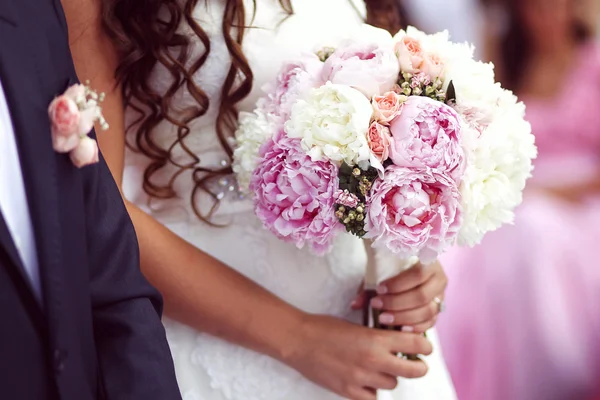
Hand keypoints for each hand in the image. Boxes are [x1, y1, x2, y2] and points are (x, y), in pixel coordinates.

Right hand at [284, 314, 431, 399]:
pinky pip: (372, 398)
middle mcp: (373, 360)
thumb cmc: (324, 327)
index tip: (425, 348)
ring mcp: (361, 378)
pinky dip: (372, 391)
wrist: (298, 340)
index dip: (424, 347)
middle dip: (418, 367)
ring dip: (390, 377)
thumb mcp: (357, 325)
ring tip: (379, 369)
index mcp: (375, 339)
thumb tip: (397, 341)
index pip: (415, 345)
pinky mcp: (349, 392)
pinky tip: (365, 381)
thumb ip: (378, 336)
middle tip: (416, 364)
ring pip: (392, 384)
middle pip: (412, 371)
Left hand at [352, 261, 446, 332]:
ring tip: (383, 319)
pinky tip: (400, 329)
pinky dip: (416, 328)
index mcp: (430, 262)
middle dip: (397, 304)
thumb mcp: (379, 272)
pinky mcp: (438, 310)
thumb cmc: (391, 268)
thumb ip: (368, 287)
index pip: (418, 274)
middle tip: (377, 306)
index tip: (379, 289)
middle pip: (422, 296)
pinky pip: (430, 322)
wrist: (405, 266)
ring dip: (404, 317)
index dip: (398, 284)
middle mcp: (439, 279)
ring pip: (428, 312)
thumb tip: (355, 305)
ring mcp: (441, 296)